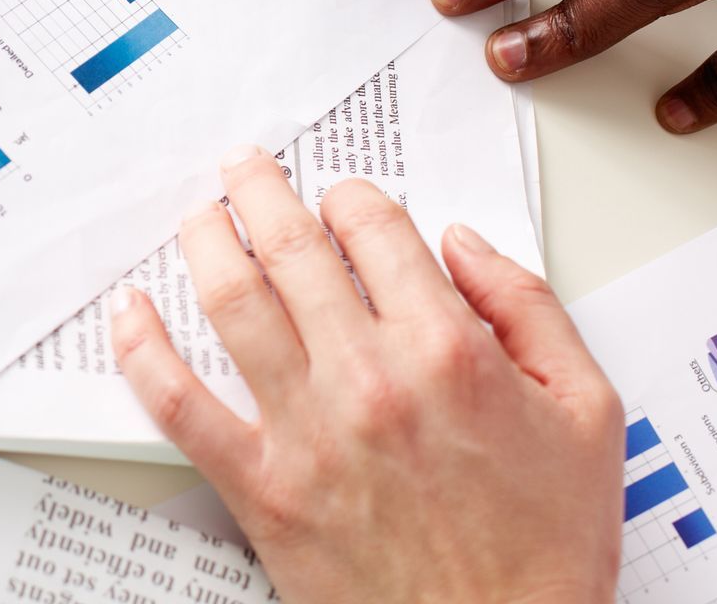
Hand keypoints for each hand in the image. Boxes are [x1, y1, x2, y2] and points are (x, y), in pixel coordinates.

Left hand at [114, 150, 621, 603]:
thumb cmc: (545, 547)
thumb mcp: (588, 413)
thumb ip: (529, 309)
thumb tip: (464, 244)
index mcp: (447, 350)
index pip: (374, 229)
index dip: (350, 198)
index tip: (341, 198)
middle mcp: (369, 378)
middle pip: (291, 248)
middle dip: (260, 192)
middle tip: (243, 168)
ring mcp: (307, 431)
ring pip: (232, 303)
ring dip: (206, 243)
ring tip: (199, 217)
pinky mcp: (262, 487)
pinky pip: (181, 405)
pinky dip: (143, 349)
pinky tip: (129, 313)